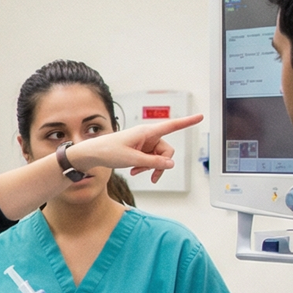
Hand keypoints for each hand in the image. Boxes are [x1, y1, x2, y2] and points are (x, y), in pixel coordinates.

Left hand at [67, 113, 201, 181]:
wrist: (92, 154)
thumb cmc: (108, 151)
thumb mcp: (132, 159)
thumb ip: (153, 162)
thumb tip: (171, 164)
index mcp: (146, 131)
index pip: (171, 125)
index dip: (187, 122)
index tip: (200, 116)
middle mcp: (147, 135)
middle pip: (167, 150)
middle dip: (161, 164)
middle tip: (151, 176)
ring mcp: (144, 143)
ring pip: (159, 157)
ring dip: (151, 167)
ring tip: (137, 172)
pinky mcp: (140, 149)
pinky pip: (150, 159)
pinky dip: (145, 166)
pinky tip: (134, 171)